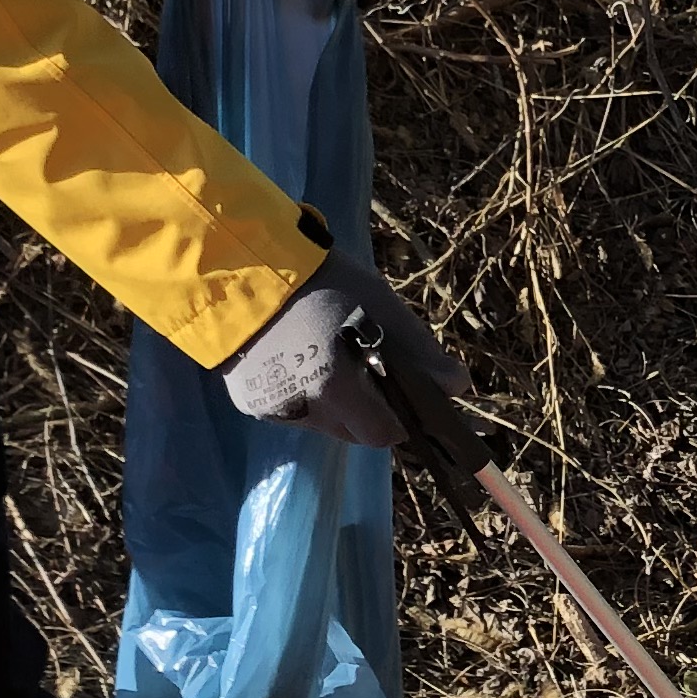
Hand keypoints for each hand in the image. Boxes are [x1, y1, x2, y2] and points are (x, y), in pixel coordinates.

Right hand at [218, 254, 470, 448]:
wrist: (239, 264)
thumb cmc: (321, 280)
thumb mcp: (379, 306)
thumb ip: (419, 352)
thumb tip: (457, 386)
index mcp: (333, 385)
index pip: (384, 434)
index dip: (405, 421)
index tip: (415, 405)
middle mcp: (300, 407)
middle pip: (354, 433)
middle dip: (374, 412)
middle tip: (376, 375)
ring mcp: (270, 408)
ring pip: (325, 423)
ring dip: (341, 405)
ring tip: (335, 360)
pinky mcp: (248, 402)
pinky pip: (293, 410)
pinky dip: (306, 395)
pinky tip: (301, 360)